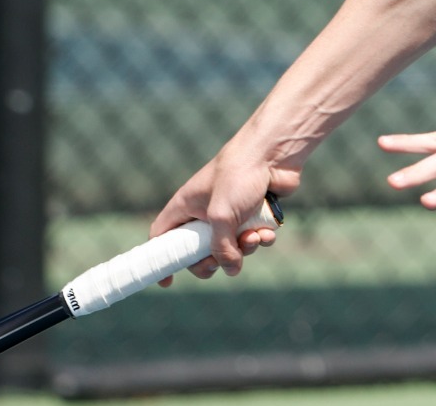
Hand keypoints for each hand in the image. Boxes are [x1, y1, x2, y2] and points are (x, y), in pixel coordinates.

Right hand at [150, 149, 297, 281]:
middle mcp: (204, 211)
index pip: (162, 236)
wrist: (274, 154)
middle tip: (222, 263)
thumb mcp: (222, 216)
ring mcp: (230, 213)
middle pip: (199, 251)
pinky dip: (260, 239)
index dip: (161, 259)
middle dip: (213, 260)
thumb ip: (221, 248)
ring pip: (231, 247)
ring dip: (244, 248)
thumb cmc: (239, 175)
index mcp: (185, 206)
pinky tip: (267, 232)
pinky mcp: (253, 214)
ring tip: (254, 237)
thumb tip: (231, 270)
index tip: (167, 281)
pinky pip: (252, 238)